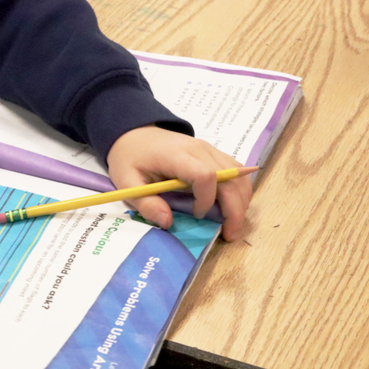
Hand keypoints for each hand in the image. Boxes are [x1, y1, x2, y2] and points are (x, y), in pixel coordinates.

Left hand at [106, 126, 251, 240]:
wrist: (134, 134)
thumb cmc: (130, 158)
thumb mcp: (127, 182)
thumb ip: (145, 203)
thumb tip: (167, 222)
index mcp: (176, 155)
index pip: (205, 175)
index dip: (206, 200)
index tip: (196, 215)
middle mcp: (199, 149)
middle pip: (230, 177)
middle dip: (235, 210)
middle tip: (230, 235)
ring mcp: (209, 149)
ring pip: (238, 174)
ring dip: (241, 201)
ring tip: (232, 225)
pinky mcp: (212, 153)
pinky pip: (235, 170)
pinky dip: (239, 190)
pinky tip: (231, 207)